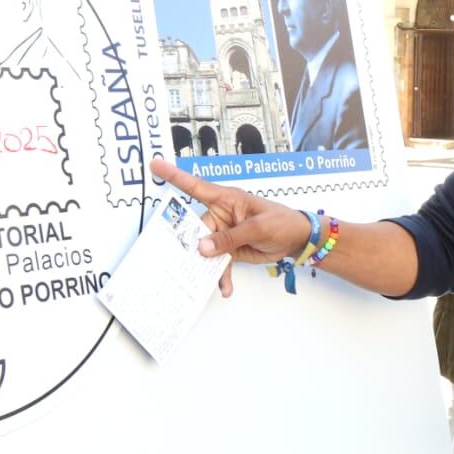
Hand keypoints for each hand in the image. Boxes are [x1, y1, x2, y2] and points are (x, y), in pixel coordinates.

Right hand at [150, 158, 310, 296]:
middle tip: (177, 260)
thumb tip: (202, 247)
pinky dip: (221, 276)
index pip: (196, 186)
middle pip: (195, 229)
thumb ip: (230, 238)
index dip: (174, 176)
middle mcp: (221, 215)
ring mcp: (223, 233)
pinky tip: (225, 288)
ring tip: (201, 281)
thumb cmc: (281, 222)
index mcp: (227, 199)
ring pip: (204, 250)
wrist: (297, 240)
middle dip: (187, 245)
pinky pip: (219, 263)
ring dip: (205, 266)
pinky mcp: (229, 249)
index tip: (155, 164)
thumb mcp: (258, 228)